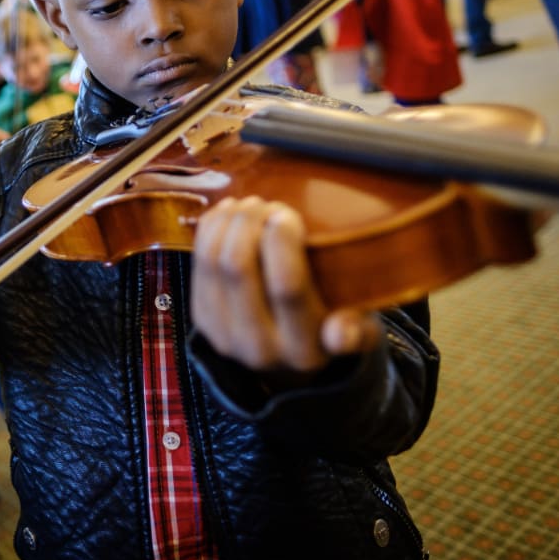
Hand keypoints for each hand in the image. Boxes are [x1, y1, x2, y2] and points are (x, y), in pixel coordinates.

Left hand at [190, 197, 381, 377]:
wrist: (288, 354)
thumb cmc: (333, 321)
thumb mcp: (360, 331)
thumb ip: (358, 331)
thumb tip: (342, 334)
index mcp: (303, 350)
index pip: (286, 288)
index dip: (282, 243)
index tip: (286, 214)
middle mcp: (258, 348)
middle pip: (238, 267)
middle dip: (250, 223)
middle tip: (269, 204)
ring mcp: (222, 334)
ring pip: (212, 261)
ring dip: (229, 222)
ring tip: (251, 205)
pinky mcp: (201, 318)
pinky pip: (198, 262)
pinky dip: (211, 230)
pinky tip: (229, 214)